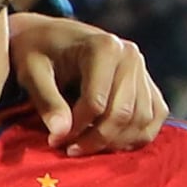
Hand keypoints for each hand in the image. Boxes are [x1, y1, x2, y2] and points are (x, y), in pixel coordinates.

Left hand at [4, 11, 167, 150]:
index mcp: (104, 47)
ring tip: (85, 146)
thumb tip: (60, 134)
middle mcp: (130, 55)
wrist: (53, 36)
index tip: (54, 140)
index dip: (76, 128)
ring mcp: (142, 69)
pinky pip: (154, 116)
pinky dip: (136, 136)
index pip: (97, 102)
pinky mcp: (148, 83)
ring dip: (115, 142)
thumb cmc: (37, 52)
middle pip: (122, 114)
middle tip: (69, 149)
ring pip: (140, 120)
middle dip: (95, 139)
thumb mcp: (32, 73)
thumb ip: (47, 102)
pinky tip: (110, 143)